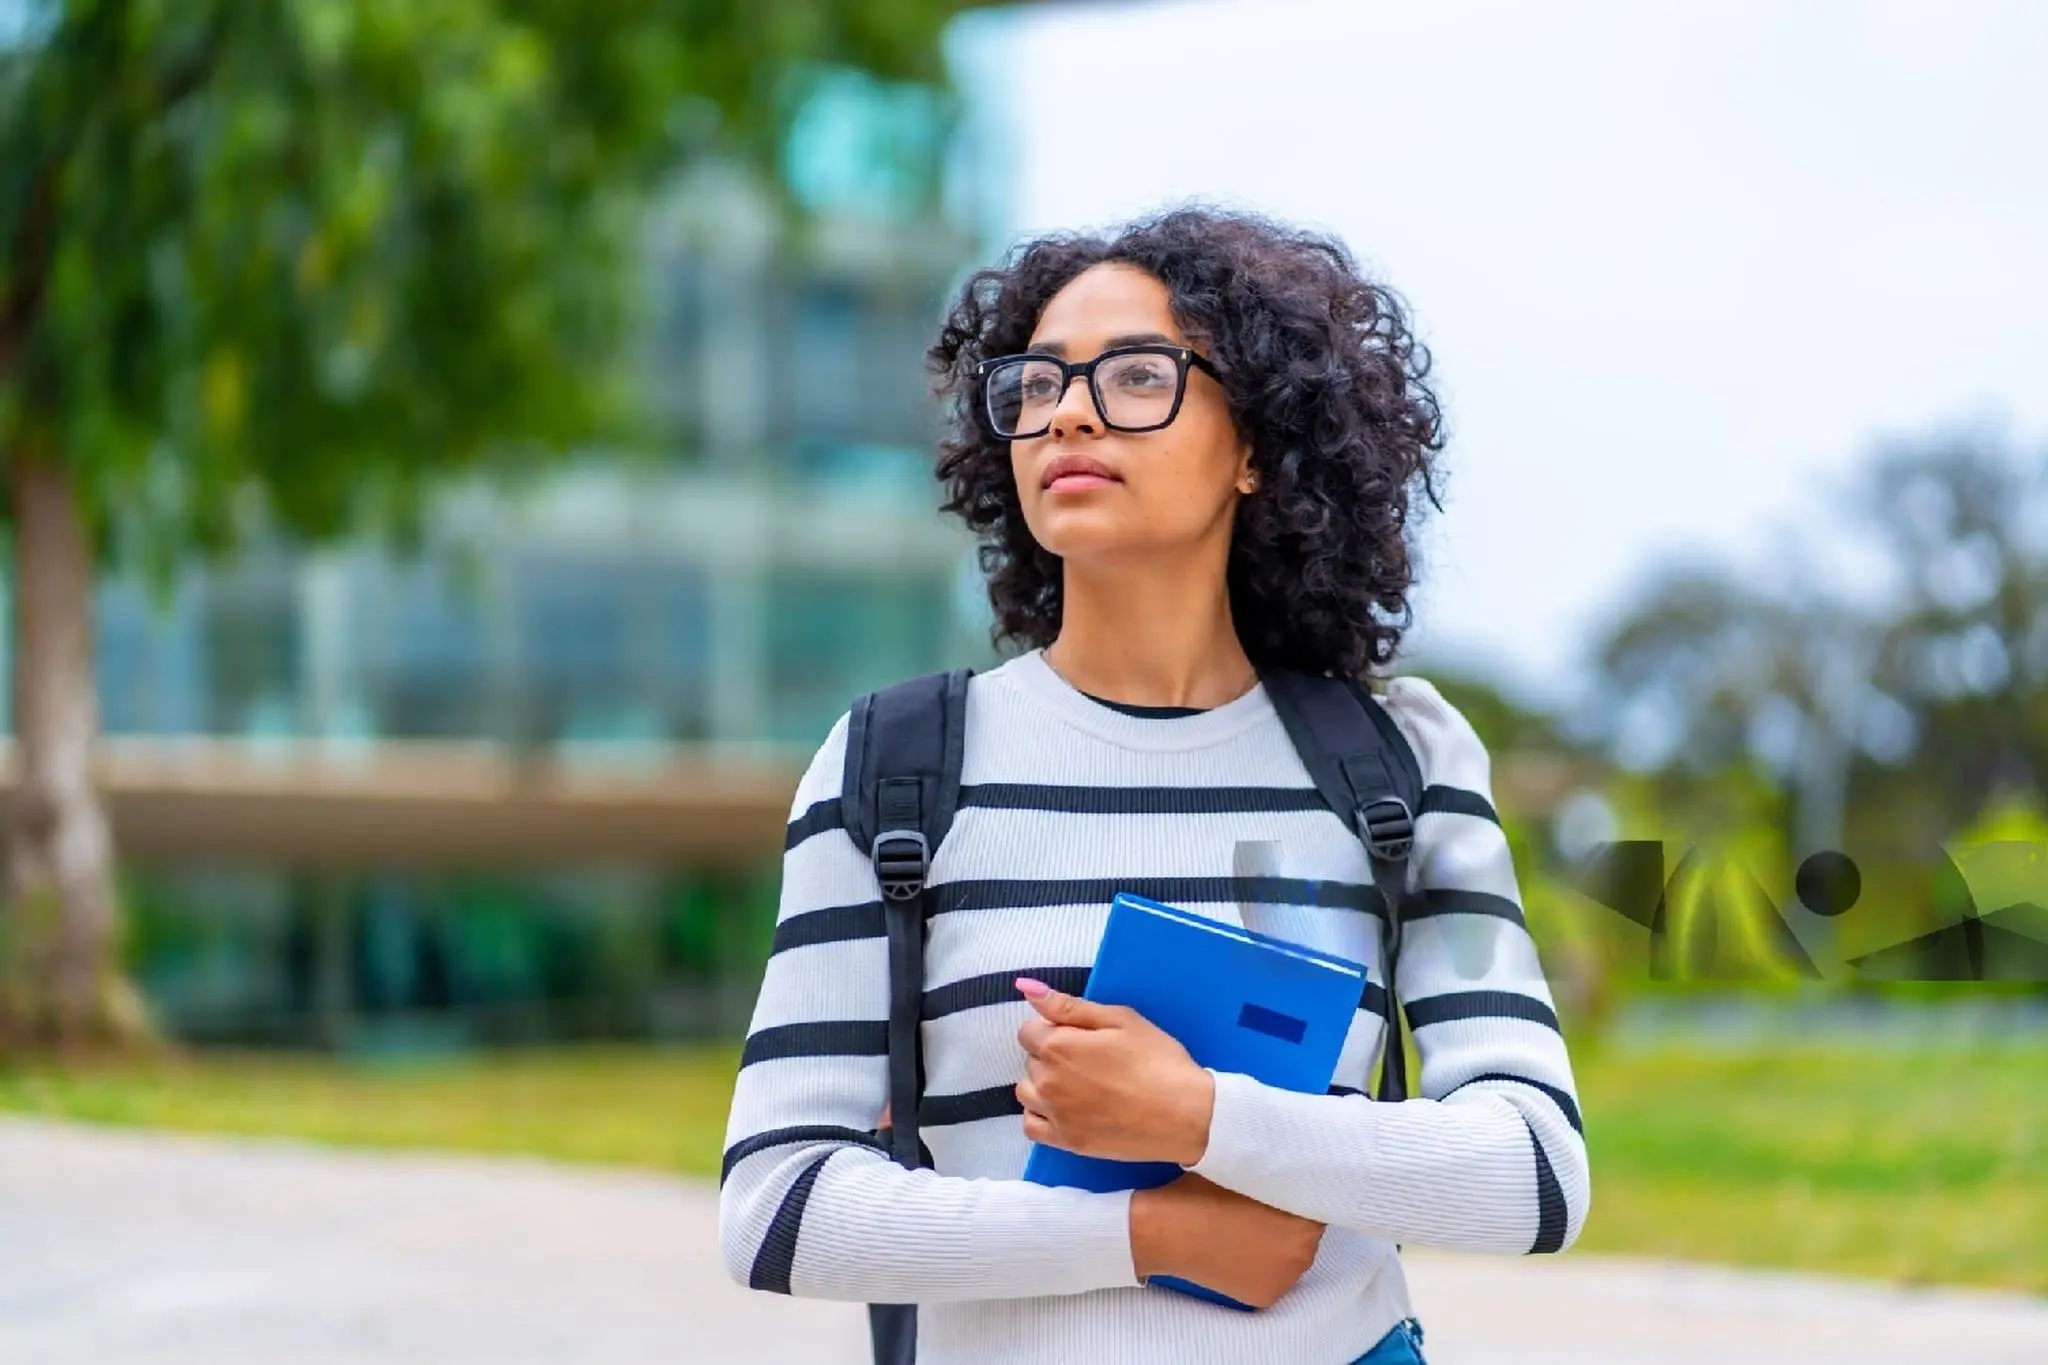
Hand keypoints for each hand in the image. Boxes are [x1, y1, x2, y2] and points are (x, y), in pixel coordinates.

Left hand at [1013, 978, 1214, 1165]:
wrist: (1185, 1114)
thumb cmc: (1157, 1060)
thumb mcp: (1120, 1020)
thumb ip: (1069, 1006)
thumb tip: (1027, 988)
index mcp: (1058, 1046)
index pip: (1029, 1031)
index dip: (1054, 1029)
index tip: (1081, 1037)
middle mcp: (1047, 1081)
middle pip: (1030, 1060)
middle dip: (1052, 1055)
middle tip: (1091, 1060)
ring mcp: (1055, 1115)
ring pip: (1027, 1092)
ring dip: (1043, 1084)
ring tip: (1078, 1085)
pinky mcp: (1066, 1141)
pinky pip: (1032, 1126)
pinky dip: (1041, 1116)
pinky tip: (1065, 1110)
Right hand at [1130, 1173, 1324, 1308]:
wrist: (1166, 1231)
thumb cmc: (1203, 1193)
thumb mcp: (1246, 1167)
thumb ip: (1277, 1171)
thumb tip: (1294, 1164)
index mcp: (1305, 1217)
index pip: (1316, 1201)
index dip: (1298, 1192)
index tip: (1282, 1187)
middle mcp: (1304, 1252)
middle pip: (1306, 1231)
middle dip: (1289, 1220)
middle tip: (1260, 1208)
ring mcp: (1286, 1278)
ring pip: (1291, 1255)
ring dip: (1278, 1245)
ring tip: (1246, 1230)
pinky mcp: (1266, 1297)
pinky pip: (1273, 1277)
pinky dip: (1261, 1267)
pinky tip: (1239, 1251)